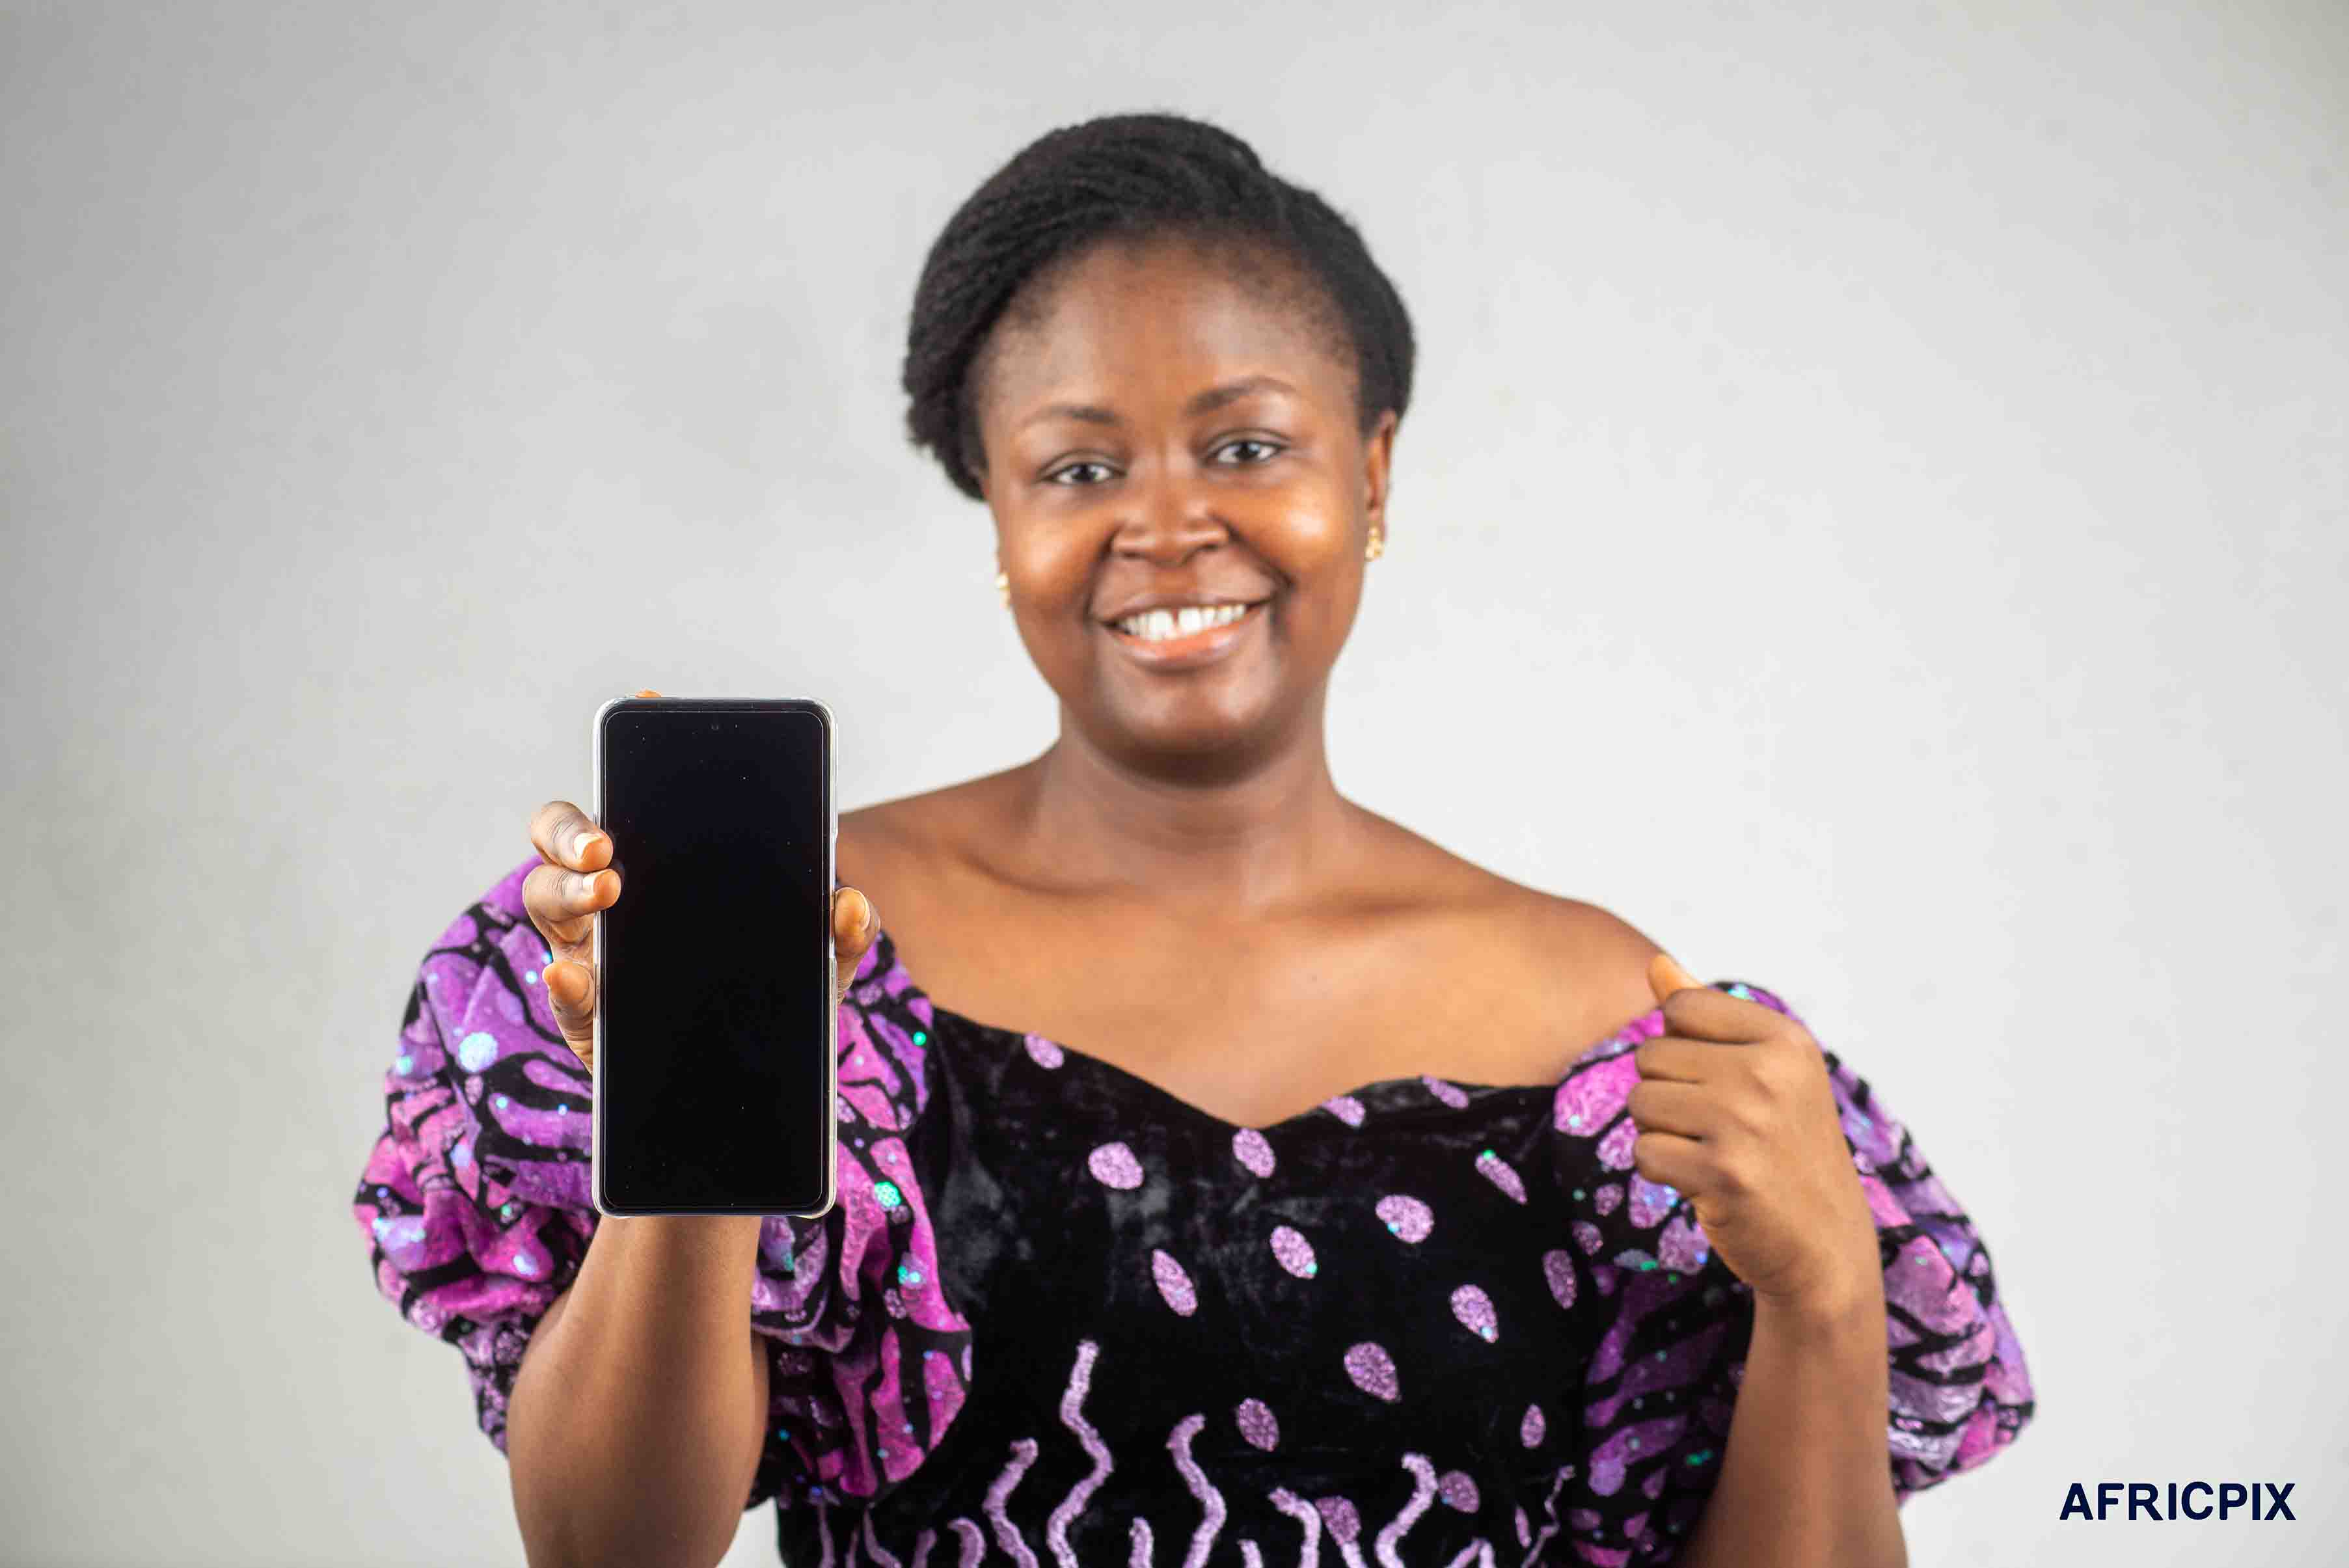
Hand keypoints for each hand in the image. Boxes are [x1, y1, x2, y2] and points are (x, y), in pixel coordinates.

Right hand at [521, 688, 880, 1072]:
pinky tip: (578, 976)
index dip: (631, 753)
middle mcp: (612, 900)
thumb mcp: (818, 966)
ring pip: (544, 900)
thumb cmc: (769, 1004)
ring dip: (565, 889)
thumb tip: (848, 903)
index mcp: (660, 869)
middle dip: (571, 830)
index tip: (642, 709)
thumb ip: (842, 934)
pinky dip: (567, 984)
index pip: (632, 798)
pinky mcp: (586, 1016)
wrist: (743, 1093)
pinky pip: (564, 993)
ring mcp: (591, 953)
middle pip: (562, 840)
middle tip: (608, 846)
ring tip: (606, 893)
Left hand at [1626, 952, 1879, 1314]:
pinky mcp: (1722, 1173)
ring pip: (1641, 1103)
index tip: (1724, 1085)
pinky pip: (1645, 1153)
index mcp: (1785, 1039)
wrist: (1826, 1247)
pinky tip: (1707, 1184)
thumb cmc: (1786, 1151)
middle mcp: (1768, 1073)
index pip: (1680, 1008)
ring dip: (1663, 1134)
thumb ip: (1708, 1016)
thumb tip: (1656, 964)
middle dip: (1668, 1096)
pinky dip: (1664, 1173)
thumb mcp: (1767, 1073)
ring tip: (1713, 1154)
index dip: (1682, 1049)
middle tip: (1719, 1130)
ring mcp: (1746, 1123)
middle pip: (1651, 1056)